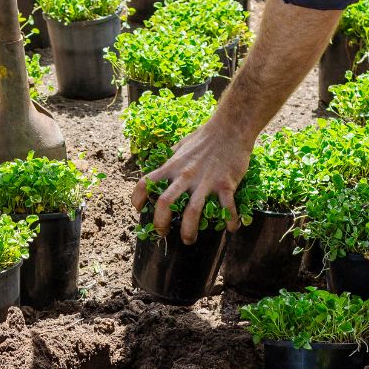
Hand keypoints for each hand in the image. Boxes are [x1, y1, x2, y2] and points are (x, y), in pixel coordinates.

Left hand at [131, 115, 254, 243]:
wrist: (231, 128)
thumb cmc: (204, 136)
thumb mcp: (181, 146)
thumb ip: (171, 158)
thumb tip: (161, 165)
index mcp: (172, 166)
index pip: (145, 183)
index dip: (137, 199)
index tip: (138, 210)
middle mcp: (185, 175)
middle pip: (164, 203)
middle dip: (160, 224)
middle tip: (163, 233)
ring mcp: (206, 181)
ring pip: (192, 212)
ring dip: (189, 231)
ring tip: (189, 240)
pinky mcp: (225, 184)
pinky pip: (226, 208)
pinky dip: (229, 221)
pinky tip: (231, 229)